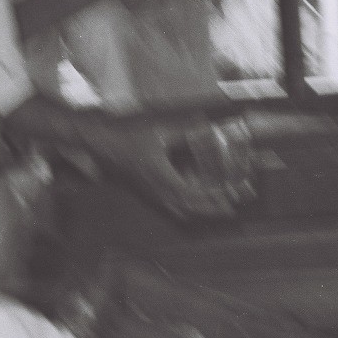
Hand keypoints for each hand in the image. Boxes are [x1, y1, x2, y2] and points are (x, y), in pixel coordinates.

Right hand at [98, 121, 246, 218]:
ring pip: (181, 213)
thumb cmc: (129, 135)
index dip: (213, 198)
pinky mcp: (149, 195)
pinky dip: (190, 210)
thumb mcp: (159, 129)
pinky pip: (172, 210)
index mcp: (162, 177)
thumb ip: (183, 128)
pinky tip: (199, 205)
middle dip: (213, 210)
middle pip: (190, 210)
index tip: (231, 195)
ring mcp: (152, 196)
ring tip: (222, 208)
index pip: (193, 195)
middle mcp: (158, 191)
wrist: (103, 146)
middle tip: (233, 206)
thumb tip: (205, 123)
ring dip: (202, 212)